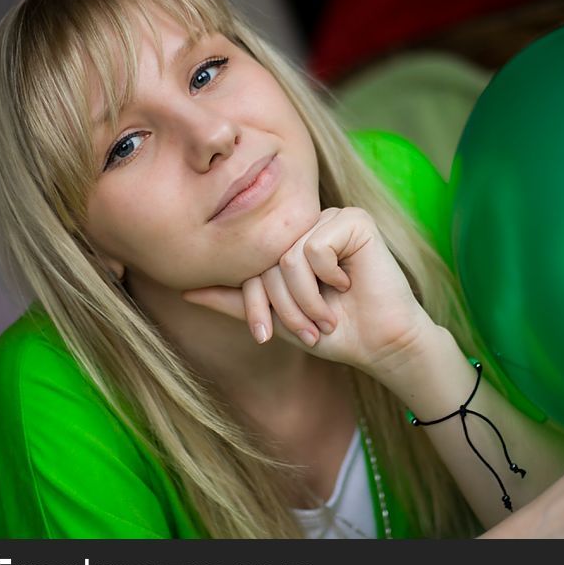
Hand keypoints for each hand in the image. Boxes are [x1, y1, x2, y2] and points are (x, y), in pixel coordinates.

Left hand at [181, 207, 431, 373]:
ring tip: (327, 313)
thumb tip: (184, 289)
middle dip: (283, 304)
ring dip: (306, 297)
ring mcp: (331, 220)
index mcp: (287, 243)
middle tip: (310, 327)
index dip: (255, 302)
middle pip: (267, 259)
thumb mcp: (274, 318)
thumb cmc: (332, 332)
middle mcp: (307, 226)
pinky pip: (315, 246)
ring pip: (288, 255)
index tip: (269, 333)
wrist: (379, 344)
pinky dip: (327, 276)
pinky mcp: (355, 220)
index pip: (250, 264)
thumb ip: (233, 301)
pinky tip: (348, 284)